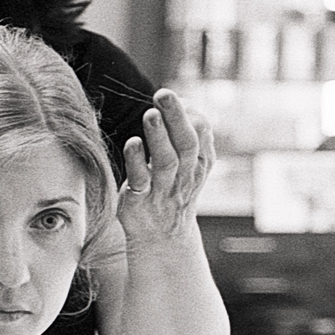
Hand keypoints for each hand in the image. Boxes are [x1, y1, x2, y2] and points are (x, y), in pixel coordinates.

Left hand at [117, 89, 213, 246]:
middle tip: (163, 94)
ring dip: (158, 136)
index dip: (190, 114)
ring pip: (166, 162)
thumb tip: (183, 100)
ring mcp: (162, 190)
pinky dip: (136, 162)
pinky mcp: (140, 202)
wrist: (162, 240)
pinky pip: (140, 181)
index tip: (178, 97)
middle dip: (176, 117)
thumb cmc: (172, 191)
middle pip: (185, 143)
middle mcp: (184, 176)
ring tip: (150, 114)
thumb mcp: (189, 165)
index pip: (202, 134)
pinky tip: (132, 143)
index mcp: (198, 163)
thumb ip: (188, 134)